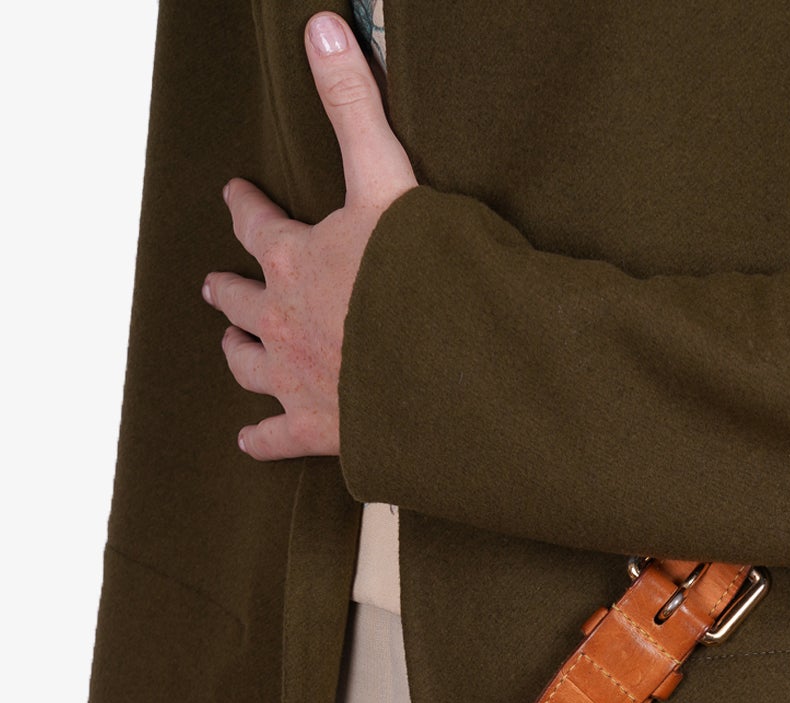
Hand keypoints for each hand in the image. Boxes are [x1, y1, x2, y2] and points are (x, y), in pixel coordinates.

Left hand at [203, 13, 415, 460]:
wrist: (443, 372)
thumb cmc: (417, 279)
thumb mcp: (384, 177)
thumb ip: (352, 104)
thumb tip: (323, 24)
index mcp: (294, 259)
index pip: (255, 224)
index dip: (243, 206)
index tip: (234, 194)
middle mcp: (281, 320)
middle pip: (238, 300)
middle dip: (225, 288)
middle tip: (214, 284)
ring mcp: (296, 379)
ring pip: (247, 365)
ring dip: (236, 353)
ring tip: (230, 347)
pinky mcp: (318, 430)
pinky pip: (276, 438)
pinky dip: (260, 440)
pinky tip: (250, 442)